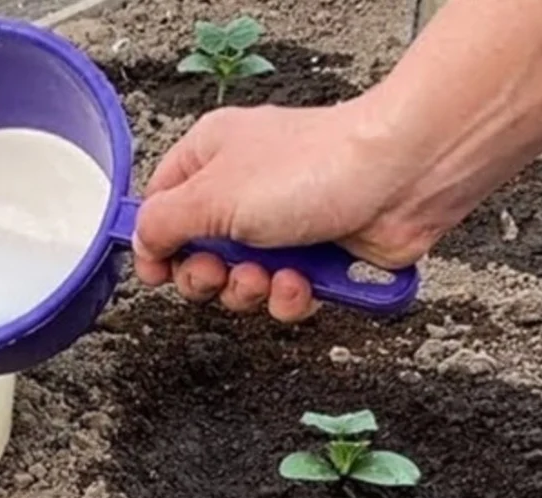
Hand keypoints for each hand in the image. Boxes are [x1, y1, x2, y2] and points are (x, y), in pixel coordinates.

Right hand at [131, 101, 445, 322]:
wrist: (400, 179)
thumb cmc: (314, 166)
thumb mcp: (212, 194)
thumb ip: (162, 224)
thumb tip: (140, 244)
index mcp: (212, 157)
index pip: (161, 206)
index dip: (155, 244)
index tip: (157, 270)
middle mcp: (245, 189)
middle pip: (199, 255)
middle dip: (208, 276)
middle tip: (220, 270)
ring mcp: (285, 224)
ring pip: (242, 283)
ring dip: (251, 290)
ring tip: (269, 274)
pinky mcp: (320, 257)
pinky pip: (286, 296)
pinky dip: (292, 296)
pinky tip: (306, 280)